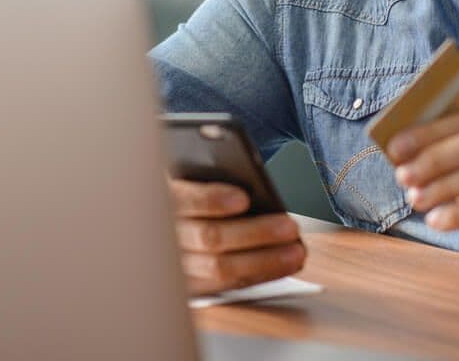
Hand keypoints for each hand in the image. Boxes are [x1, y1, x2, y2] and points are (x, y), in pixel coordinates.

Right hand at [169, 178, 306, 296]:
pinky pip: (226, 286)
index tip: (243, 198)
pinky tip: (283, 265)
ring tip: (296, 251)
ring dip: (264, 261)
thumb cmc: (191, 188)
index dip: (211, 200)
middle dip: (254, 233)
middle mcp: (164, 235)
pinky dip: (258, 275)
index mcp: (163, 197)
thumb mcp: (193, 173)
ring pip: (219, 269)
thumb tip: (250, 188)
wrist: (163, 218)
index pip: (184, 200)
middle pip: (208, 238)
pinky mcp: (192, 286)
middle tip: (289, 227)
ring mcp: (176, 265)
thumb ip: (213, 176)